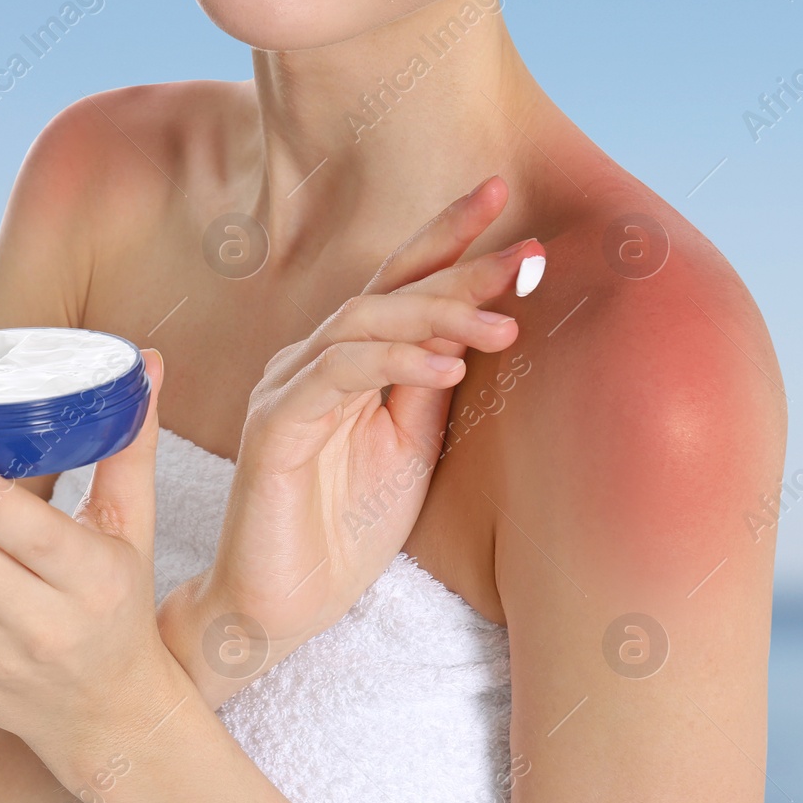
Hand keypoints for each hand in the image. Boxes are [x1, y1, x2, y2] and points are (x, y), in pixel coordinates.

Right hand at [181, 176, 538, 680]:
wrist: (284, 606)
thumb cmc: (344, 531)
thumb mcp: (410, 447)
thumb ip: (430, 384)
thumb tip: (476, 322)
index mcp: (347, 360)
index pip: (401, 284)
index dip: (448, 237)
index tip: (502, 196)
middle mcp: (312, 359)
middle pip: (391, 291)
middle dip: (462, 267)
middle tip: (528, 255)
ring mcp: (288, 387)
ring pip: (366, 323)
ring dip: (440, 317)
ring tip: (505, 326)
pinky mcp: (274, 425)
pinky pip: (338, 374)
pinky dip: (395, 363)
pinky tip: (446, 368)